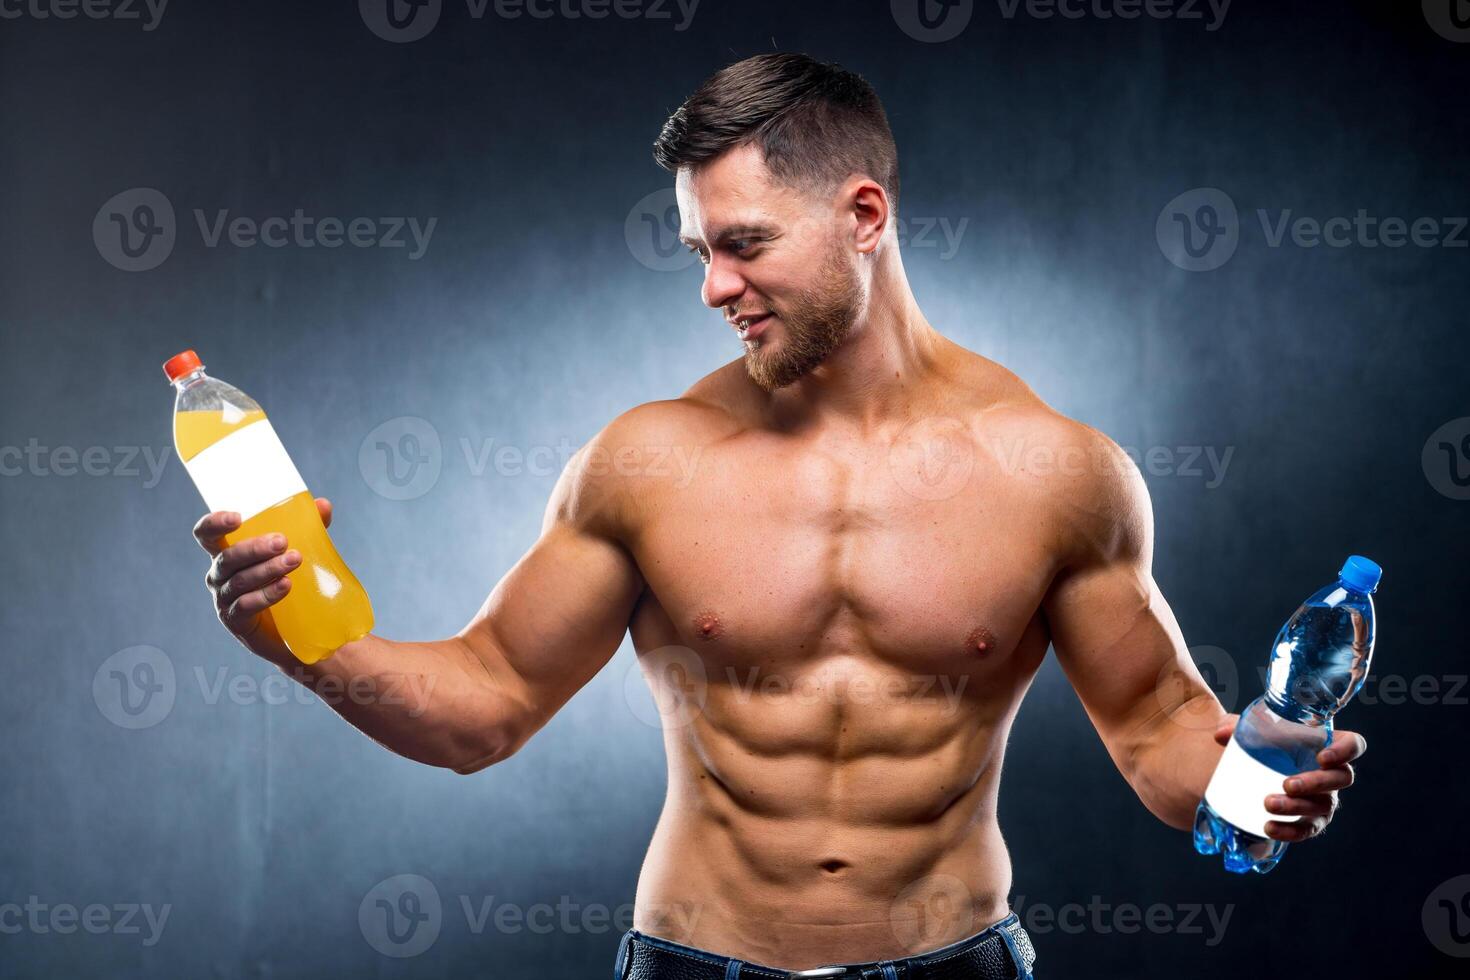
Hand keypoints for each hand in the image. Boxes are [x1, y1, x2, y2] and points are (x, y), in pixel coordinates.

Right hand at [193, 498, 333, 665]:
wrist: (296, 628)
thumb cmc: (288, 580)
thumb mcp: (298, 550)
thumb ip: (309, 527)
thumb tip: (323, 505)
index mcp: (227, 552)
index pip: (207, 535)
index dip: (214, 523)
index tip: (238, 517)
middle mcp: (219, 575)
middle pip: (227, 557)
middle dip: (254, 548)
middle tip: (282, 541)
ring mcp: (224, 599)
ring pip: (239, 581)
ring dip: (266, 569)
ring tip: (294, 561)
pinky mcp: (236, 621)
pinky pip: (245, 606)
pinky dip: (265, 595)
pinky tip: (285, 586)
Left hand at [1212, 715, 1365, 842]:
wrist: (1252, 768)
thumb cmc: (1262, 742)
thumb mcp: (1249, 730)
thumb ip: (1235, 726)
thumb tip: (1220, 735)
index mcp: (1326, 744)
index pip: (1353, 744)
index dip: (1346, 750)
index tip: (1322, 756)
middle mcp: (1331, 773)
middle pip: (1341, 779)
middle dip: (1316, 782)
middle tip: (1287, 784)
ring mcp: (1323, 799)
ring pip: (1324, 806)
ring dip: (1297, 807)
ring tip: (1268, 804)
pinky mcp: (1309, 820)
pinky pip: (1307, 829)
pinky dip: (1290, 831)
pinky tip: (1268, 828)